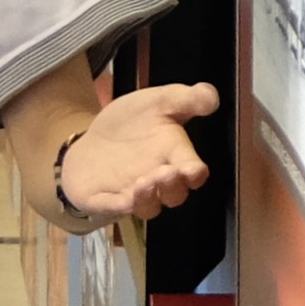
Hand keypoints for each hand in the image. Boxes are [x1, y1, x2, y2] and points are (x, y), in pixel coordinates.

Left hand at [53, 82, 223, 229]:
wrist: (94, 141)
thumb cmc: (133, 125)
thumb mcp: (158, 102)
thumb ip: (185, 98)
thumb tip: (210, 96)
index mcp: (175, 155)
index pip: (193, 171)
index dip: (195, 173)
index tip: (193, 169)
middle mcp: (159, 180)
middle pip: (175, 194)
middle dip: (173, 186)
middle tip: (167, 172)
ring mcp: (132, 193)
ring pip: (148, 207)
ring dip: (148, 198)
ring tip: (144, 181)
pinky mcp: (106, 200)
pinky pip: (113, 209)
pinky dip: (116, 206)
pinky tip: (117, 198)